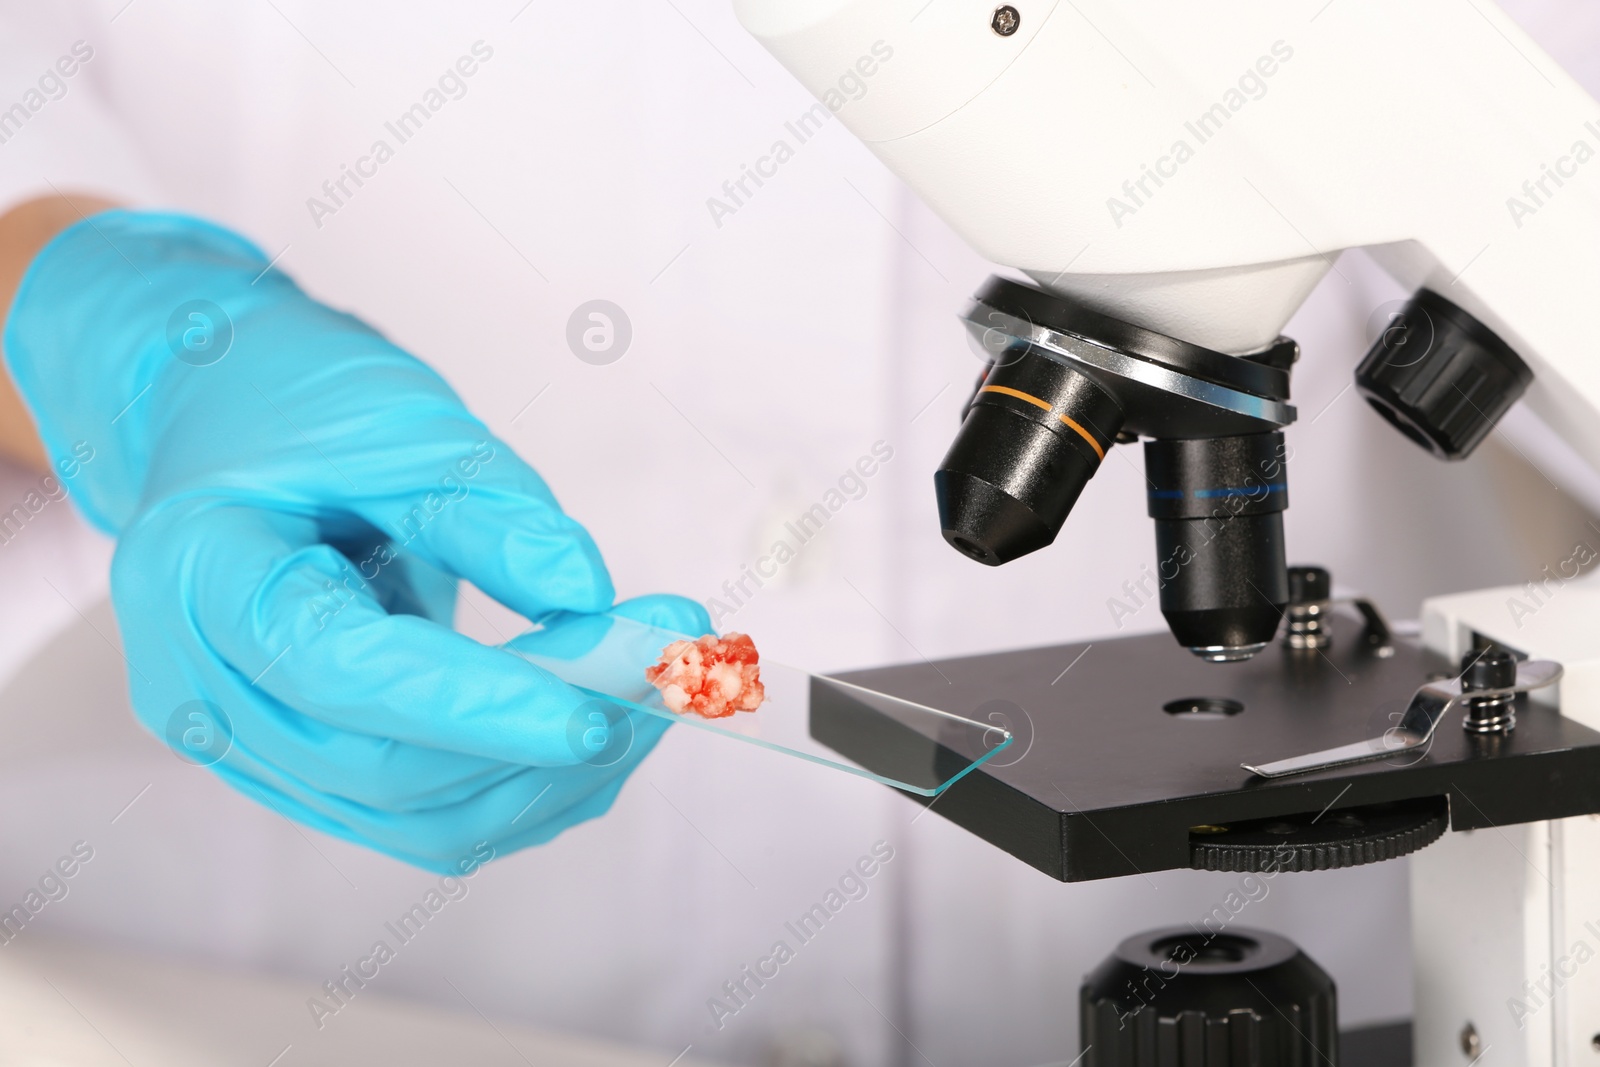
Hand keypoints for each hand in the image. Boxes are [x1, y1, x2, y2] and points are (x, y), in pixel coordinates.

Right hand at [3, 210, 707, 871]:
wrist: (226, 421)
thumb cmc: (302, 406)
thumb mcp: (400, 425)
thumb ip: (490, 514)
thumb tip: (588, 601)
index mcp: (201, 577)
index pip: (341, 671)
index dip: (476, 705)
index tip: (600, 710)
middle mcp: (206, 690)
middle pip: (387, 770)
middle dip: (546, 740)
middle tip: (672, 670)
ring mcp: (253, 747)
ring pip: (420, 819)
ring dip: (558, 775)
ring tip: (659, 689)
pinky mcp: (312, 773)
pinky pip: (430, 818)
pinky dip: (530, 787)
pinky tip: (607, 727)